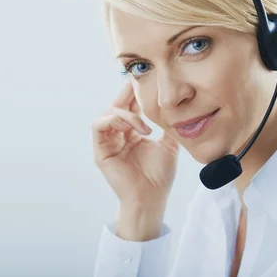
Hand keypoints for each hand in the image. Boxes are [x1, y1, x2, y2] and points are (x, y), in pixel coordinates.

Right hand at [92, 81, 178, 211]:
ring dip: (126, 113)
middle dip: (127, 93)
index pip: (131, 106)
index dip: (136, 93)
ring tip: (144, 125)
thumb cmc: (159, 175)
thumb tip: (177, 106)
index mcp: (132, 133)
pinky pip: (98, 126)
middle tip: (139, 83)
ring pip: (108, 113)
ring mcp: (108, 143)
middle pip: (117, 105)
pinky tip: (132, 128)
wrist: (152, 197)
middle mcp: (118, 135)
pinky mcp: (101, 151)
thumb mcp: (169, 144)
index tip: (148, 79)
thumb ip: (168, 125)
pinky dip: (114, 120)